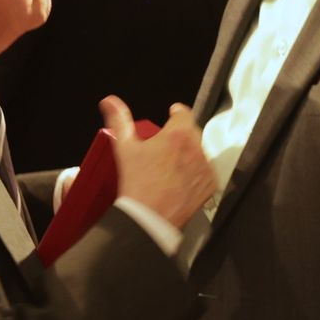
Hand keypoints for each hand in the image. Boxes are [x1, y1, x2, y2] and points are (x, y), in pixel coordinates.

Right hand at [100, 96, 216, 228]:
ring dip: (189, 153)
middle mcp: (196, 147)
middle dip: (180, 136)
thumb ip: (119, 120)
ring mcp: (205, 166)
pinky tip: (180, 178)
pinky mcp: (210, 183)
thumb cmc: (138, 184)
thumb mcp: (125, 148)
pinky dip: (196, 171)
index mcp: (178, 134)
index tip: (172, 115)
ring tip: (171, 166)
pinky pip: (206, 170)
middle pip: (191, 132)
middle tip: (165, 147)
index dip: (176, 113)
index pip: (184, 113)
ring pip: (199, 150)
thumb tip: (110, 101)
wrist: (150, 218)